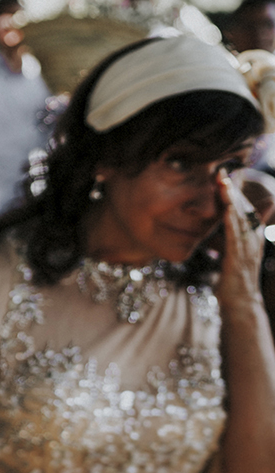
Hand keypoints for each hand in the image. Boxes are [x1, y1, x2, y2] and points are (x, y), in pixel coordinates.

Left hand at [215, 170, 264, 307]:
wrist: (241, 303)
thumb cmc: (235, 278)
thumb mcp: (236, 251)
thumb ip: (234, 234)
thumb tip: (228, 222)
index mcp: (250, 236)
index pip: (243, 208)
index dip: (234, 191)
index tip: (224, 173)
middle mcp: (252, 238)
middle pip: (243, 208)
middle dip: (232, 189)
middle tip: (221, 169)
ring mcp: (247, 248)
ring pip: (240, 218)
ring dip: (232, 199)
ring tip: (223, 182)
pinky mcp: (239, 258)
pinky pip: (236, 236)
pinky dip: (232, 221)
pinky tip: (226, 209)